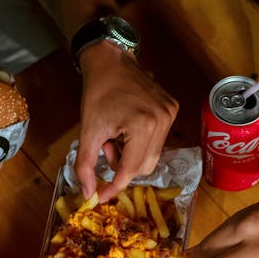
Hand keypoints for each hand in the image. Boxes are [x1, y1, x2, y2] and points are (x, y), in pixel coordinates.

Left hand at [74, 44, 177, 202]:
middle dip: (122, 165)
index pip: (130, 170)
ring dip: (131, 154)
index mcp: (142, 126)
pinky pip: (158, 141)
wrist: (110, 61)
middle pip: (144, 167)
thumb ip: (85, 166)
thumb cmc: (96, 94)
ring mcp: (170, 114)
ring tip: (117, 135)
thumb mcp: (87, 132)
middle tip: (107, 146)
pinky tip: (128, 126)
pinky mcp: (173, 109)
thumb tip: (88, 195)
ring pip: (152, 156)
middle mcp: (162, 121)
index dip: (114, 187)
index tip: (101, 196)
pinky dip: (141, 142)